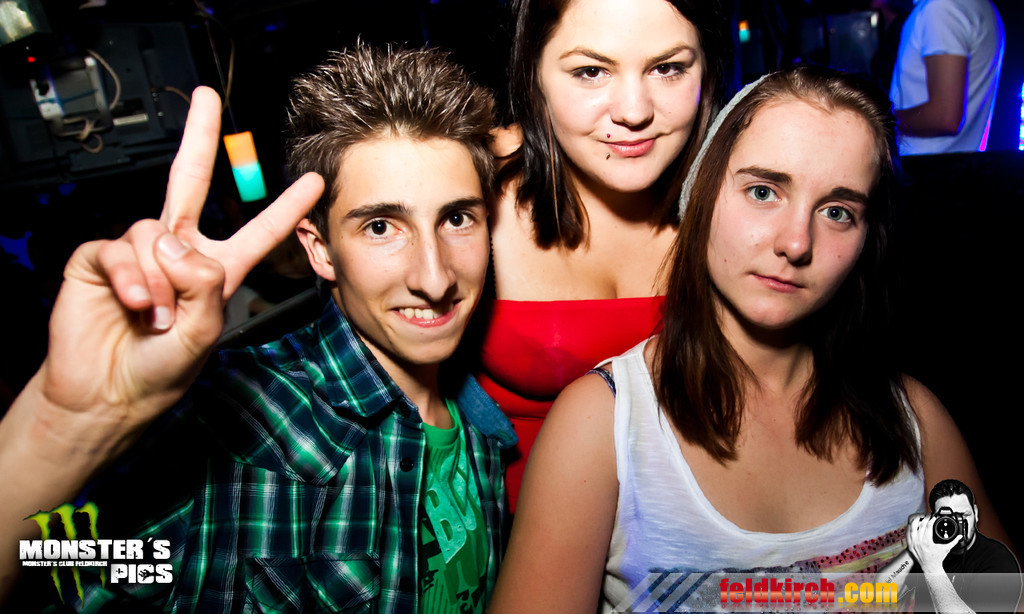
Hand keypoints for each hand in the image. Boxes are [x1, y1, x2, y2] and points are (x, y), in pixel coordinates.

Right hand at [36, 86, 323, 433]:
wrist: (110, 394)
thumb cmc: (162, 370)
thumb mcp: (203, 333)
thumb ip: (202, 286)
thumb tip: (174, 242)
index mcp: (215, 270)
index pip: (256, 232)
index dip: (285, 208)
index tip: (313, 182)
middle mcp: (178, 252)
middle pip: (188, 181)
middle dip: (198, 136)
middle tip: (207, 96)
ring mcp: (138, 253)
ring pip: (156, 234)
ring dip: (161, 280)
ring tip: (158, 314)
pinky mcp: (99, 260)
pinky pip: (120, 250)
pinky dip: (132, 279)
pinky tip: (137, 304)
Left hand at [906, 513, 959, 573]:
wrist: (930, 567)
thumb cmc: (937, 558)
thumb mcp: (946, 549)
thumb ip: (953, 541)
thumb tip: (960, 536)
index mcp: (927, 542)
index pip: (928, 526)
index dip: (931, 520)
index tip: (933, 517)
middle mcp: (919, 542)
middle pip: (920, 526)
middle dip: (924, 519)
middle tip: (927, 516)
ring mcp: (913, 544)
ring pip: (911, 529)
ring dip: (915, 522)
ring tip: (918, 518)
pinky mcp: (910, 546)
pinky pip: (907, 535)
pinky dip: (909, 529)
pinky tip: (912, 526)